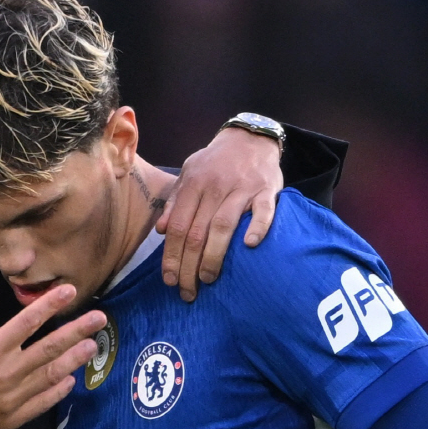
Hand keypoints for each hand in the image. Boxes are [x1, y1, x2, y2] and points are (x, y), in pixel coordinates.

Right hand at [0, 283, 105, 428]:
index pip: (28, 321)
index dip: (51, 305)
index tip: (69, 291)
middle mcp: (5, 372)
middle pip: (49, 347)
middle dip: (77, 331)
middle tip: (99, 319)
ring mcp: (11, 397)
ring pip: (51, 374)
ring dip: (74, 359)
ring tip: (93, 346)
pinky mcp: (11, 418)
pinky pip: (42, 403)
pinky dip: (58, 391)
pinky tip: (70, 380)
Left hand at [156, 126, 281, 300]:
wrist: (250, 137)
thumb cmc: (215, 162)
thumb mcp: (189, 174)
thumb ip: (175, 201)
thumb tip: (161, 231)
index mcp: (193, 185)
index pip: (177, 227)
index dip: (171, 256)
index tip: (169, 280)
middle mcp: (215, 188)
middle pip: (197, 233)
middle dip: (189, 266)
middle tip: (187, 291)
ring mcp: (242, 189)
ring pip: (223, 226)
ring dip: (214, 256)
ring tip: (208, 279)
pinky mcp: (266, 190)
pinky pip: (263, 211)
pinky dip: (258, 228)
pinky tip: (249, 247)